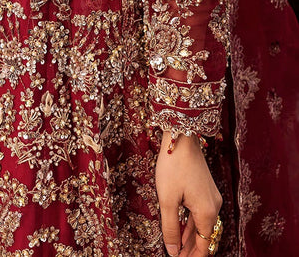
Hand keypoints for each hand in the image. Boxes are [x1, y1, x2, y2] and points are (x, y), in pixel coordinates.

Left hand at [156, 131, 221, 255]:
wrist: (182, 137)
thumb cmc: (173, 166)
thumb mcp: (167, 199)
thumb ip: (171, 228)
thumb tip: (172, 252)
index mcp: (207, 212)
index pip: (203, 245)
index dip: (191, 256)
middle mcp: (214, 206)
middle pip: (203, 236)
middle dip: (189, 249)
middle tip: (175, 256)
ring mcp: (211, 196)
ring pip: (201, 224)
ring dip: (189, 236)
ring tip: (176, 247)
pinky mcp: (206, 188)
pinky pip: (200, 212)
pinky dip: (191, 222)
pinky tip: (180, 226)